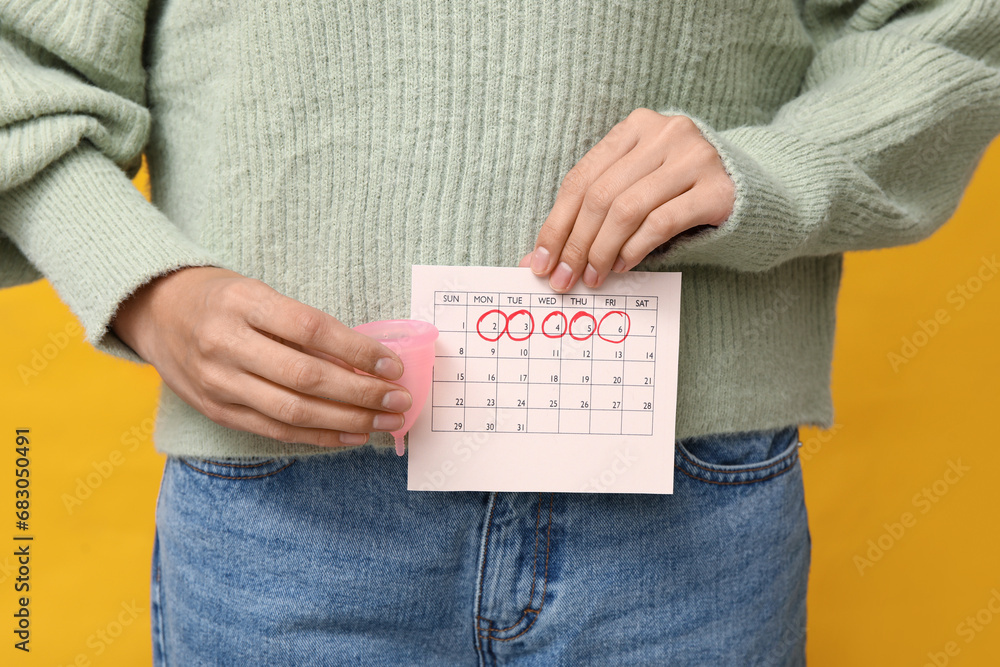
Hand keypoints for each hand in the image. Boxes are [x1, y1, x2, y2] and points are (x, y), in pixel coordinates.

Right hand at [110, 266, 410, 446]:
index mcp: (242, 302)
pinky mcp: (216, 410)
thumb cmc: (222, 297)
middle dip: (361, 393)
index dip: (357, 350)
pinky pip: (275, 430)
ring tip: (386, 420)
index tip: (394, 363)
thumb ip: (305, 325)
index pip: (311, 329)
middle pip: (306, 377)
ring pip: (293, 411)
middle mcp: (226, 343)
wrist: (156, 311)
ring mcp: (218, 381)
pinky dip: (319, 436)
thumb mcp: (259, 292)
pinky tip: (352, 435)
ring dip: (348, 420)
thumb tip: (366, 359)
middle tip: (400, 398)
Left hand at [522, 108, 734, 290]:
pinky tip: (624, 265)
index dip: (556, 223)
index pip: (582, 177)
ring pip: (628, 208)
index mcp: (636, 126)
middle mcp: (666, 133)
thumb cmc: (680, 193)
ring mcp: (696, 157)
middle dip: (575, 243)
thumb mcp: (636, 189)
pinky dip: (635, 248)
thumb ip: (595, 212)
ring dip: (602, 250)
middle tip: (563, 278)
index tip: (540, 261)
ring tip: (593, 276)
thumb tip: (542, 256)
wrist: (753, 191)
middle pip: (602, 194)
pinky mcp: (719, 189)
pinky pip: (662, 222)